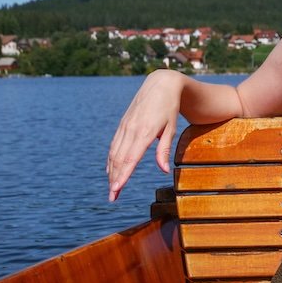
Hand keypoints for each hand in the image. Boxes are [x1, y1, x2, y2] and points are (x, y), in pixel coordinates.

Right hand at [106, 70, 183, 200]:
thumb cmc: (170, 108)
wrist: (161, 84)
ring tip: (112, 189)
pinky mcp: (123, 124)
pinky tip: (111, 170)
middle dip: (115, 180)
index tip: (116, 190)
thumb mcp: (171, 128)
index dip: (122, 176)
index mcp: (144, 132)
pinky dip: (111, 159)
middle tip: (112, 198)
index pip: (130, 159)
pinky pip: (114, 145)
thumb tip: (164, 171)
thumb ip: (164, 149)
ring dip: (111, 172)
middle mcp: (131, 130)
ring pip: (114, 154)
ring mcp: (125, 127)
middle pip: (119, 160)